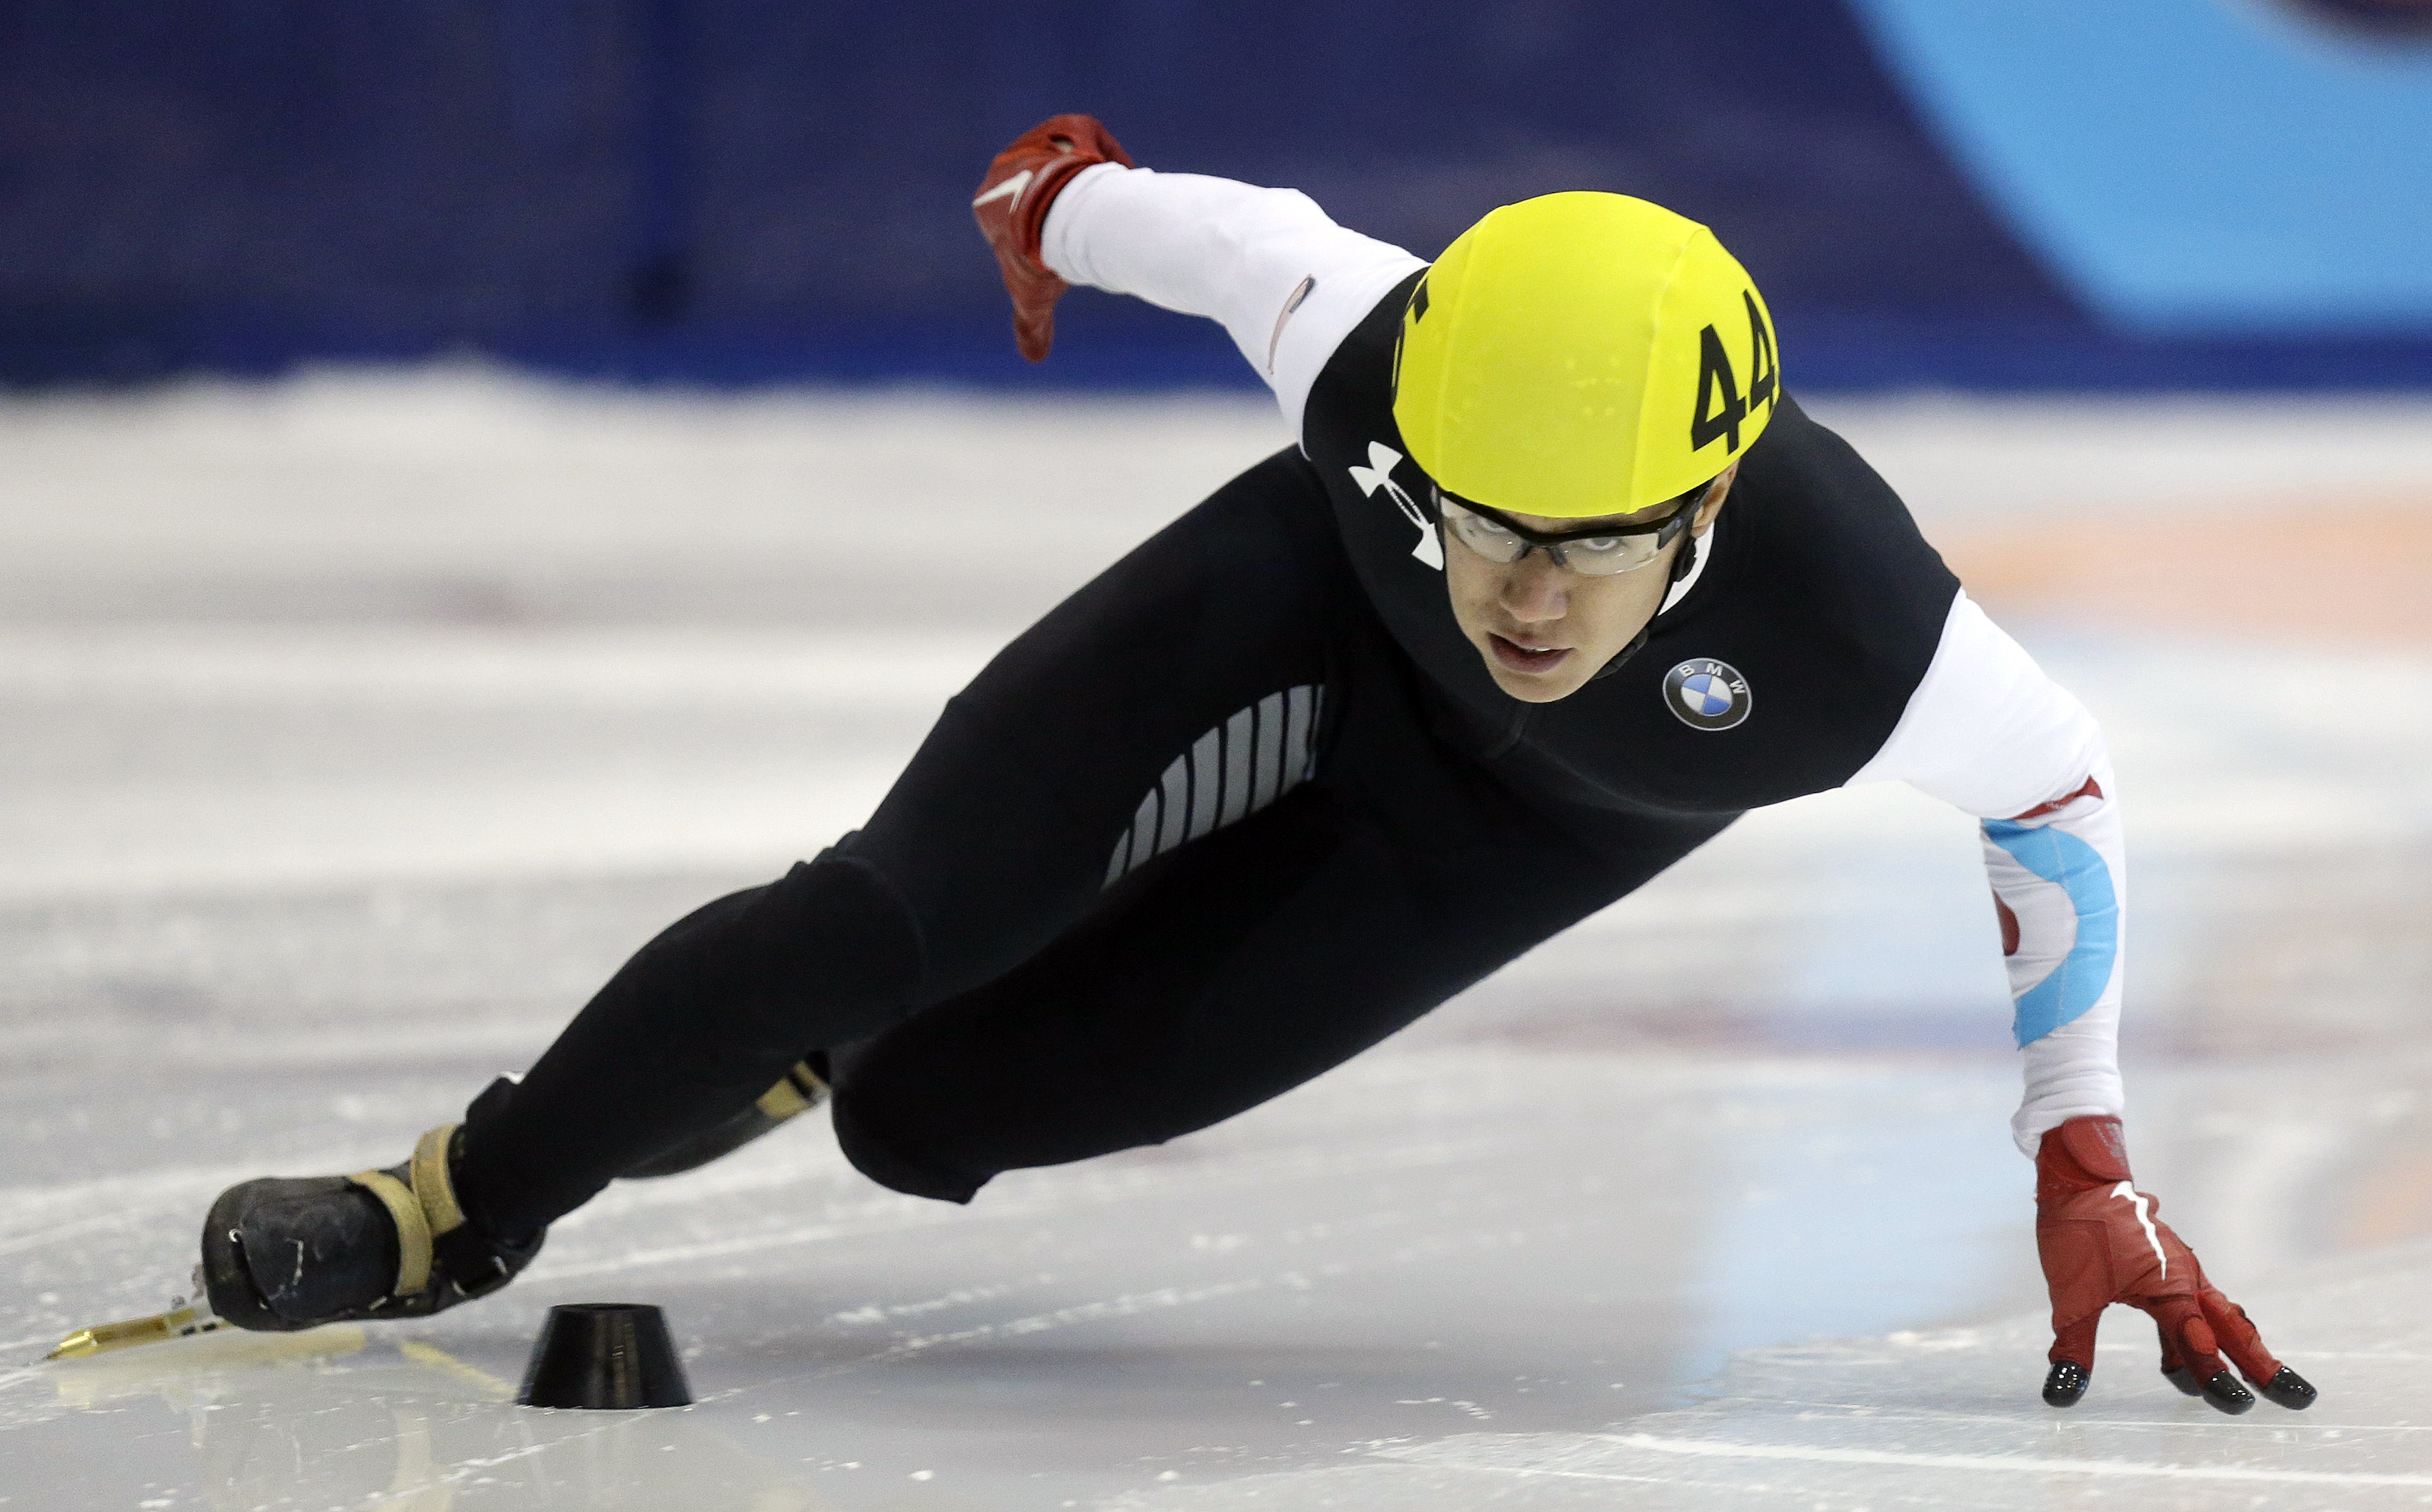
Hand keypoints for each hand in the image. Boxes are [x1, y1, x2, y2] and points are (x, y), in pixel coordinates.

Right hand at [970, 114, 1135, 361]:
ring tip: (1104, 201)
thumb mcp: (1032, 297)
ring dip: (1082, 177)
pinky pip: (1088, 138)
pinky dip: (1103, 153)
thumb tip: (1033, 358)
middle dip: (1062, 203)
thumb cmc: (1042, 256)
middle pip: (1042, 185)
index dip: (1041, 231)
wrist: (1064, 218)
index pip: (1017, 215)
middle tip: (1087, 226)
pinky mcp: (1068, 127)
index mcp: (989, 200)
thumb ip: (1031, 325)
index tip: (1060, 244)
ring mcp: (1037, 140)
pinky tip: (1116, 174)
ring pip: (1066, 159)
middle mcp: (1008, 163)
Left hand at [2036, 1116, 2316, 1412]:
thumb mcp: (2070, 1297)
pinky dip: (2196, 1333)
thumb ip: (2073, 1348)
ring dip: (2236, 1350)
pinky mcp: (2168, 1267)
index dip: (2215, 1376)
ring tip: (2254, 1386)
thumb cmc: (2077, 1232)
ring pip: (2218, 1317)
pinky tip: (2182, 1358)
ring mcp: (2181, 1271)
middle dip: (2262, 1365)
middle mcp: (2186, 1279)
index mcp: (2169, 1287)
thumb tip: (2061, 1394)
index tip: (2237, 1404)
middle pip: (2233, 1329)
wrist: (2078, 1179)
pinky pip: (2193, 1306)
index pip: (2198, 1342)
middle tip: (2298, 1398)